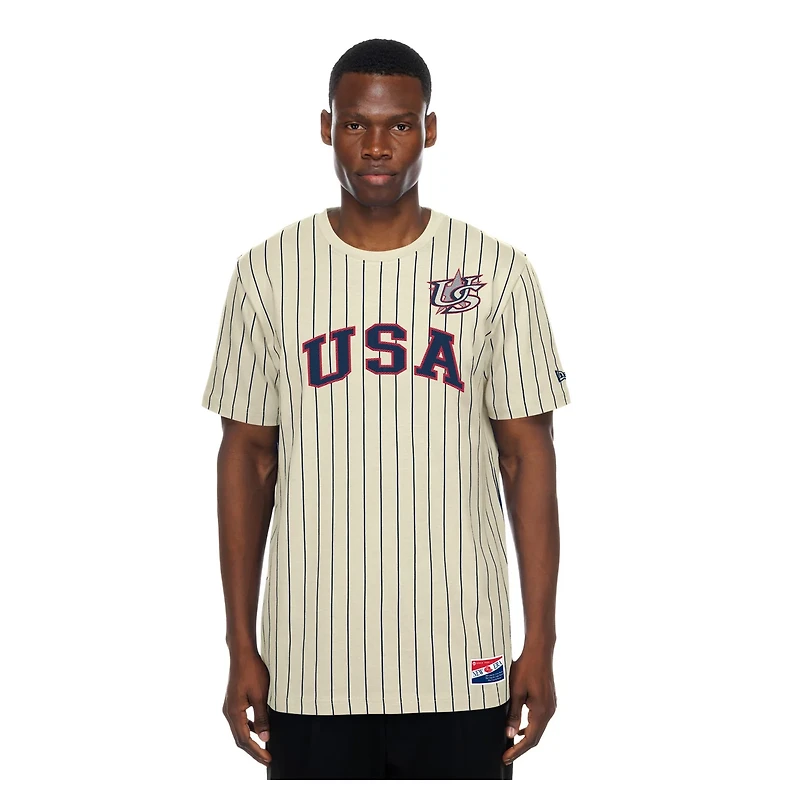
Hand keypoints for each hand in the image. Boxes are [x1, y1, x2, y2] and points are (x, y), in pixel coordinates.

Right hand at [222, 650, 271, 766]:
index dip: (257, 752)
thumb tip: (265, 737)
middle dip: (254, 750)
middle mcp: (228, 712)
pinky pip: (241, 720)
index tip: (268, 760)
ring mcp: (230, 706)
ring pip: (240, 730)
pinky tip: (259, 727)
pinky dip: (250, 727)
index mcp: (234, 713)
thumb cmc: (252, 671)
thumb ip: (262, 717)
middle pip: (240, 738)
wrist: (242, 654)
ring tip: (264, 747)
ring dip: (251, 739)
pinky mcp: (233, 701)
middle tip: (267, 759)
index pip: (245, 740)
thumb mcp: (260, 695)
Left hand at [502, 649, 556, 764]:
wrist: (539, 651)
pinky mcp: (548, 700)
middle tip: (506, 755)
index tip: (506, 758)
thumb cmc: (526, 667)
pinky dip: (530, 727)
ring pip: (538, 729)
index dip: (517, 751)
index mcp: (541, 711)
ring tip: (510, 744)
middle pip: (535, 737)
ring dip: (525, 737)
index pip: (530, 739)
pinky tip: (520, 727)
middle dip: (520, 747)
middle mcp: (549, 711)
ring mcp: (551, 706)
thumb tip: (510, 734)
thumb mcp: (515, 691)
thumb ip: (513, 714)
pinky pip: (539, 720)